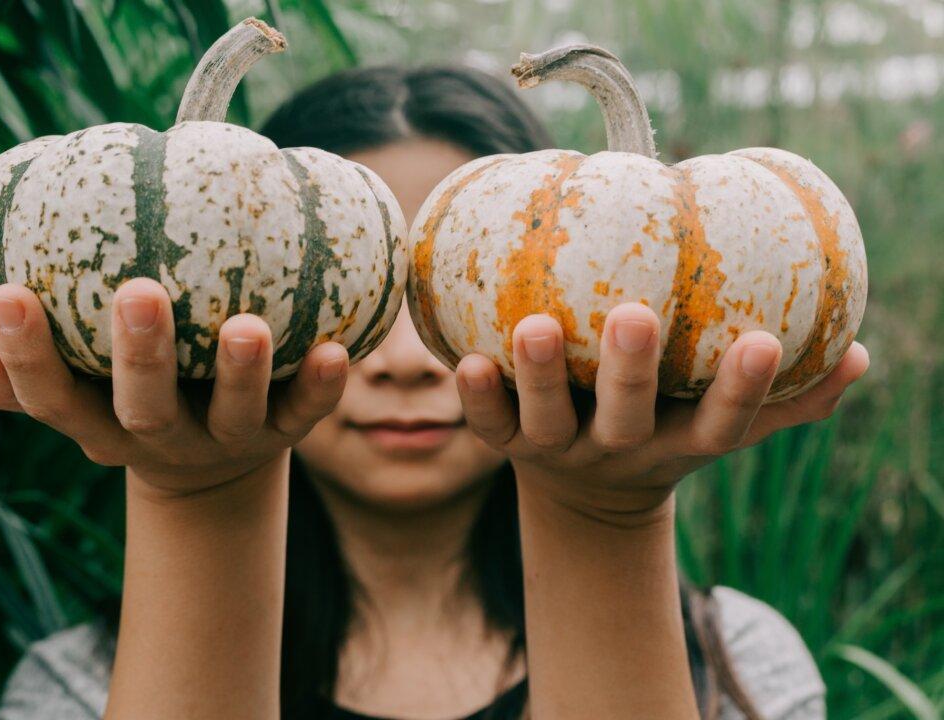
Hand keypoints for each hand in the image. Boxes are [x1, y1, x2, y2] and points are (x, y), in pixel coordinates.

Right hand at [0, 278, 348, 495]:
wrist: (210, 467)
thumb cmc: (131, 393)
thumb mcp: (80, 381)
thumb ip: (34, 345)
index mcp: (98, 420)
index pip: (49, 396)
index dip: (24, 357)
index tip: (6, 294)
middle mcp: (159, 437)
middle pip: (141, 410)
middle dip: (138, 357)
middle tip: (138, 293)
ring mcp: (224, 440)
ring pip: (230, 416)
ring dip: (238, 374)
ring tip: (246, 328)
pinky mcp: (281, 436)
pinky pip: (304, 414)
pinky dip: (319, 388)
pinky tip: (334, 350)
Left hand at [455, 302, 869, 520]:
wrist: (588, 497)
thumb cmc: (665, 431)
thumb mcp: (719, 424)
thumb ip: (788, 398)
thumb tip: (860, 353)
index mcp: (676, 443)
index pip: (721, 423)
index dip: (745, 390)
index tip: (765, 339)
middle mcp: (618, 450)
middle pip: (626, 419)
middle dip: (631, 372)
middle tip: (635, 313)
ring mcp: (559, 451)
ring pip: (548, 422)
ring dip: (540, 378)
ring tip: (535, 326)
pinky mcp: (509, 448)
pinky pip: (489, 426)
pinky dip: (478, 400)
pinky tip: (466, 360)